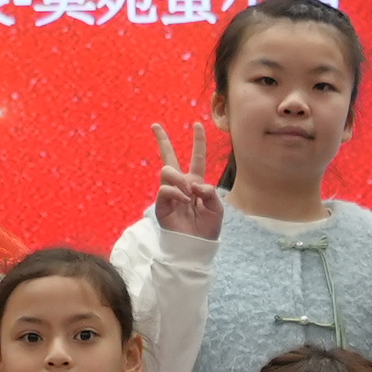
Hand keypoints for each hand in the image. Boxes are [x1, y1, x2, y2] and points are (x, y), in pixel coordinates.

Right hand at [150, 121, 224, 241]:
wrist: (196, 247)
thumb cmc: (207, 229)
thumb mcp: (217, 207)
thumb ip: (209, 191)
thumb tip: (193, 185)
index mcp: (196, 183)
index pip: (197, 158)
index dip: (199, 141)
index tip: (198, 124)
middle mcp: (181, 185)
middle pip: (169, 157)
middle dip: (162, 140)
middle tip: (155, 125)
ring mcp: (169, 193)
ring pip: (168, 171)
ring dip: (180, 180)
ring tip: (189, 196)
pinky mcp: (161, 204)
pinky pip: (165, 189)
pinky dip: (177, 193)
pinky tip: (184, 201)